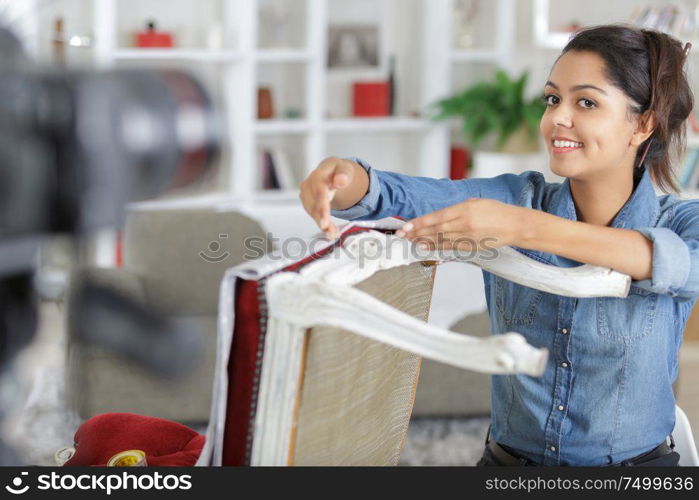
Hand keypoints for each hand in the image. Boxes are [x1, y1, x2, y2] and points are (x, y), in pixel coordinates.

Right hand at [299, 157, 357, 239]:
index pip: (319, 191)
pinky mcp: (306, 202)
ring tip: (333, 233)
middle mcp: (308, 184)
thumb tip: (340, 181)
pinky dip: (321, 223)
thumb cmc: (338, 171)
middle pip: (313, 204)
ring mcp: (305, 193)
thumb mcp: (345, 169)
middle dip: (322, 220)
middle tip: (330, 233)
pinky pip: (313, 214)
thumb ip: (344, 174)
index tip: (325, 221)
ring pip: (312, 212)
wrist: (331, 171)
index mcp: (319, 174)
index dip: (322, 206)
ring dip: (322, 224)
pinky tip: (330, 231)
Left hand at [395, 198, 527, 250]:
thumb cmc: (496, 211)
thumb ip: (456, 209)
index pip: (436, 217)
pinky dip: (435, 247)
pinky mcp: (470, 246)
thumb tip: (438, 216)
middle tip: (402, 235)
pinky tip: (425, 246)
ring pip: (440, 239)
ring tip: (409, 241)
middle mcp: (464, 224)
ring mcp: (467, 237)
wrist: (514, 225)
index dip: (419, 223)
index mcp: (464, 209)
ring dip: (423, 240)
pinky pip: (449, 247)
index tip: (406, 226)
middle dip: (416, 233)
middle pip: (435, 229)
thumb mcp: (475, 202)